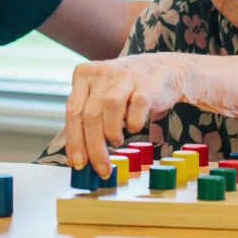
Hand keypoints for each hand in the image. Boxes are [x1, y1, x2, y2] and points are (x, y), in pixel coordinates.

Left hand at [64, 53, 184, 177]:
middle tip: (101, 168)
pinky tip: (134, 127)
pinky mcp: (147, 86)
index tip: (77, 163)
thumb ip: (88, 117)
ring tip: (117, 141)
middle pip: (90, 115)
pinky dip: (133, 125)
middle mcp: (102, 72)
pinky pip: (136, 111)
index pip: (73, 111)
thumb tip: (79, 157)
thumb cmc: (126, 89)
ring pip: (110, 111)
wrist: (164, 69)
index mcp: (84, 75)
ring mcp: (125, 77)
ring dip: (112, 134)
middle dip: (94, 148)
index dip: (74, 141)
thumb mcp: (101, 94)